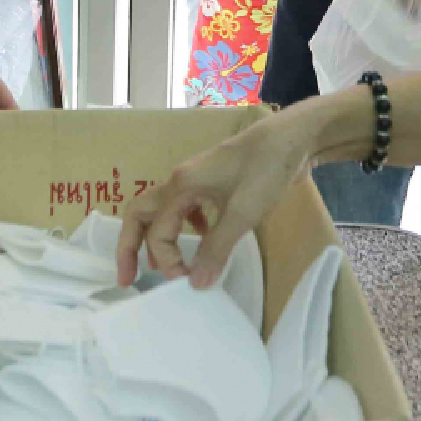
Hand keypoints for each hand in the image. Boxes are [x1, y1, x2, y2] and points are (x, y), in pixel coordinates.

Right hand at [117, 109, 316, 287]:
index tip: (185, 281)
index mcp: (180, 186)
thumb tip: (195, 284)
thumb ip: (217, 249)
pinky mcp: (215, 182)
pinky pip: (187, 206)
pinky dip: (187, 226)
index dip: (165, 260)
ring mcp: (197, 179)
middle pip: (141, 213)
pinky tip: (203, 239)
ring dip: (158, 237)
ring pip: (164, 210)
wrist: (293, 137)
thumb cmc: (265, 170)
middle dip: (130, 246)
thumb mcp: (242, 213)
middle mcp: (181, 181)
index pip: (157, 231)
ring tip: (164, 265)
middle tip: (128, 278)